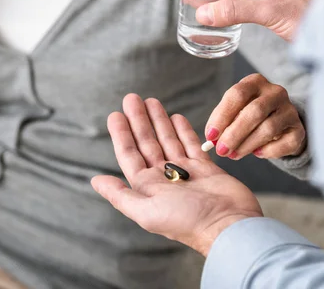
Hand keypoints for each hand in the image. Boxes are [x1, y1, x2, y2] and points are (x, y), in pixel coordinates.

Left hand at [92, 94, 261, 256]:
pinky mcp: (206, 168)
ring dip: (159, 121)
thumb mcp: (146, 211)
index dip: (121, 134)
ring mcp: (185, 172)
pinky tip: (175, 116)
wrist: (229, 226)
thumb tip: (94, 180)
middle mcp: (164, 178)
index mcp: (148, 187)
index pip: (129, 154)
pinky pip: (191, 144)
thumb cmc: (187, 222)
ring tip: (151, 100)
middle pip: (147, 143)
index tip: (115, 114)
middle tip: (132, 98)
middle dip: (139, 120)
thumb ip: (119, 194)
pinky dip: (183, 130)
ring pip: (168, 140)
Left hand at [205, 74, 305, 159]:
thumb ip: (223, 121)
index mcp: (255, 82)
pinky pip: (284, 143)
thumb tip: (212, 138)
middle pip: (254, 112)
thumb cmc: (250, 114)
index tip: (210, 135)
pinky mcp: (299, 128)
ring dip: (247, 145)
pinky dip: (268, 151)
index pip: (237, 95)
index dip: (222, 116)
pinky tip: (257, 153)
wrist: (280, 122)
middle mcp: (275, 92)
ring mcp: (290, 110)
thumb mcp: (236, 110)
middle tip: (221, 150)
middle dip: (234, 134)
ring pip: (268, 128)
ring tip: (234, 154)